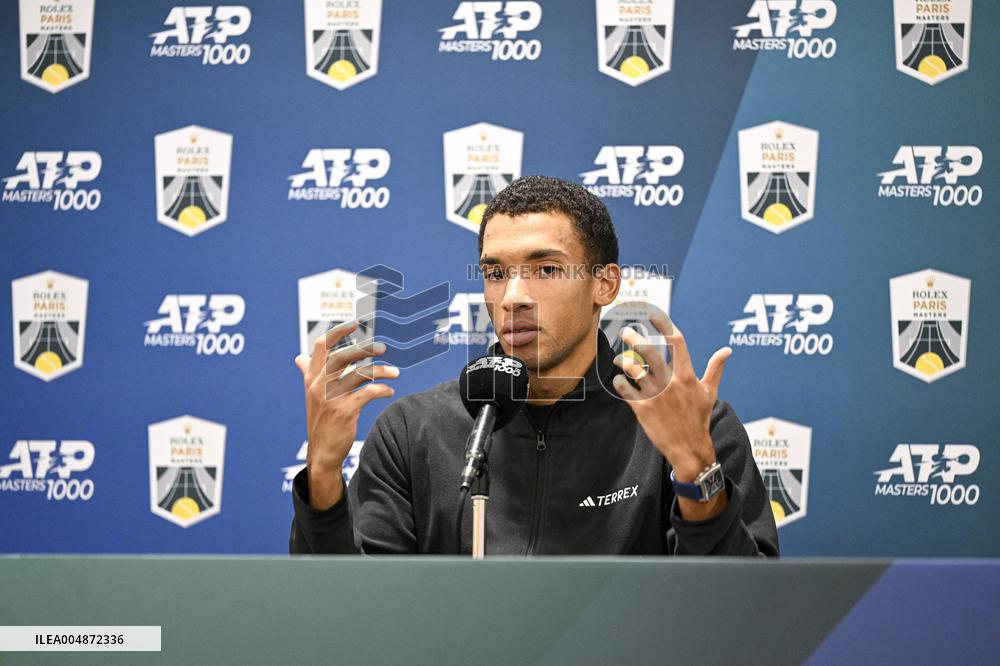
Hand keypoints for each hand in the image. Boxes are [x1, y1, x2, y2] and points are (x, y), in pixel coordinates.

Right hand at [294, 320, 398, 509]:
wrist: (321, 453)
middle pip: (343, 356)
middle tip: (382, 349)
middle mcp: (319, 386)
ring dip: (382, 371)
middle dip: (365, 349)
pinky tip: (389, 391)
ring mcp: (331, 399)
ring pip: (360, 374)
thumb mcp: (310, 396)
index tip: (354, 324)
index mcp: (311, 379)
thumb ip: (308, 374)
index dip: (337, 332)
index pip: (320, 346)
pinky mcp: (345, 412)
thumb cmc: (319, 421)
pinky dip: (382, 389)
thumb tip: (299, 357)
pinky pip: (368, 393)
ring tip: (395, 372)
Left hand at [611, 314, 731, 519]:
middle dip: (635, 338)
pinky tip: (619, 380)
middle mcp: (671, 383)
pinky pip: (626, 390)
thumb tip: (727, 351)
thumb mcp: (710, 392)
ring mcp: (656, 396)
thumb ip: (715, 369)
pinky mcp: (643, 409)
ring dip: (624, 360)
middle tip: (625, 331)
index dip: (665, 325)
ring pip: (635, 369)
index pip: (677, 342)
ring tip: (620, 358)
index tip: (654, 315)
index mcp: (687, 376)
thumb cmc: (699, 418)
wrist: (690, 449)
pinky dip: (620, 382)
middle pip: (650, 352)